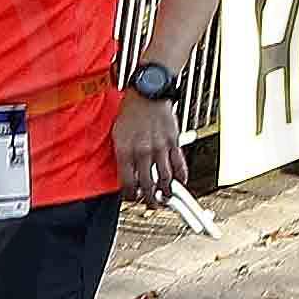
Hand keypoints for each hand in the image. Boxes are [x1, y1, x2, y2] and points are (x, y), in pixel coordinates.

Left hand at [113, 87, 190, 203]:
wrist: (148, 93)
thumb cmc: (131, 112)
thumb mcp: (117, 134)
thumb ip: (121, 155)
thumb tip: (126, 174)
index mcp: (125, 150)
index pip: (128, 182)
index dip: (131, 196)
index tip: (133, 198)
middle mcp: (142, 151)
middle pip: (147, 185)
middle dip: (149, 200)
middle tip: (151, 205)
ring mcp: (159, 148)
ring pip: (165, 179)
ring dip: (166, 192)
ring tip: (165, 197)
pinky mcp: (173, 142)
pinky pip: (179, 164)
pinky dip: (181, 176)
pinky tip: (180, 182)